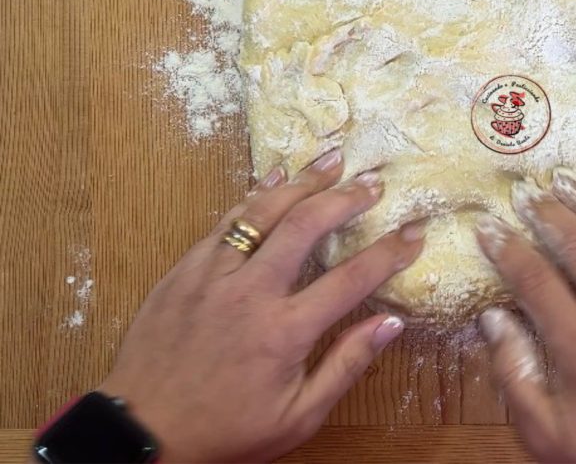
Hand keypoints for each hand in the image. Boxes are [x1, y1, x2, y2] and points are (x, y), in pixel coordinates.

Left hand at [98, 150, 425, 462]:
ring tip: (332, 160)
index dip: (389, 252)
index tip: (414, 232)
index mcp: (285, 332)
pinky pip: (224, 222)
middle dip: (346, 198)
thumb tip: (392, 323)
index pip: (351, 279)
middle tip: (373, 182)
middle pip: (306, 226)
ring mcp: (213, 276)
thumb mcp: (298, 416)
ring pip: (262, 212)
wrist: (143, 433)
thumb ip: (347, 366)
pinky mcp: (185, 271)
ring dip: (302, 183)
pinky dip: (254, 197)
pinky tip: (276, 180)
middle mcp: (250, 294)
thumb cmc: (228, 430)